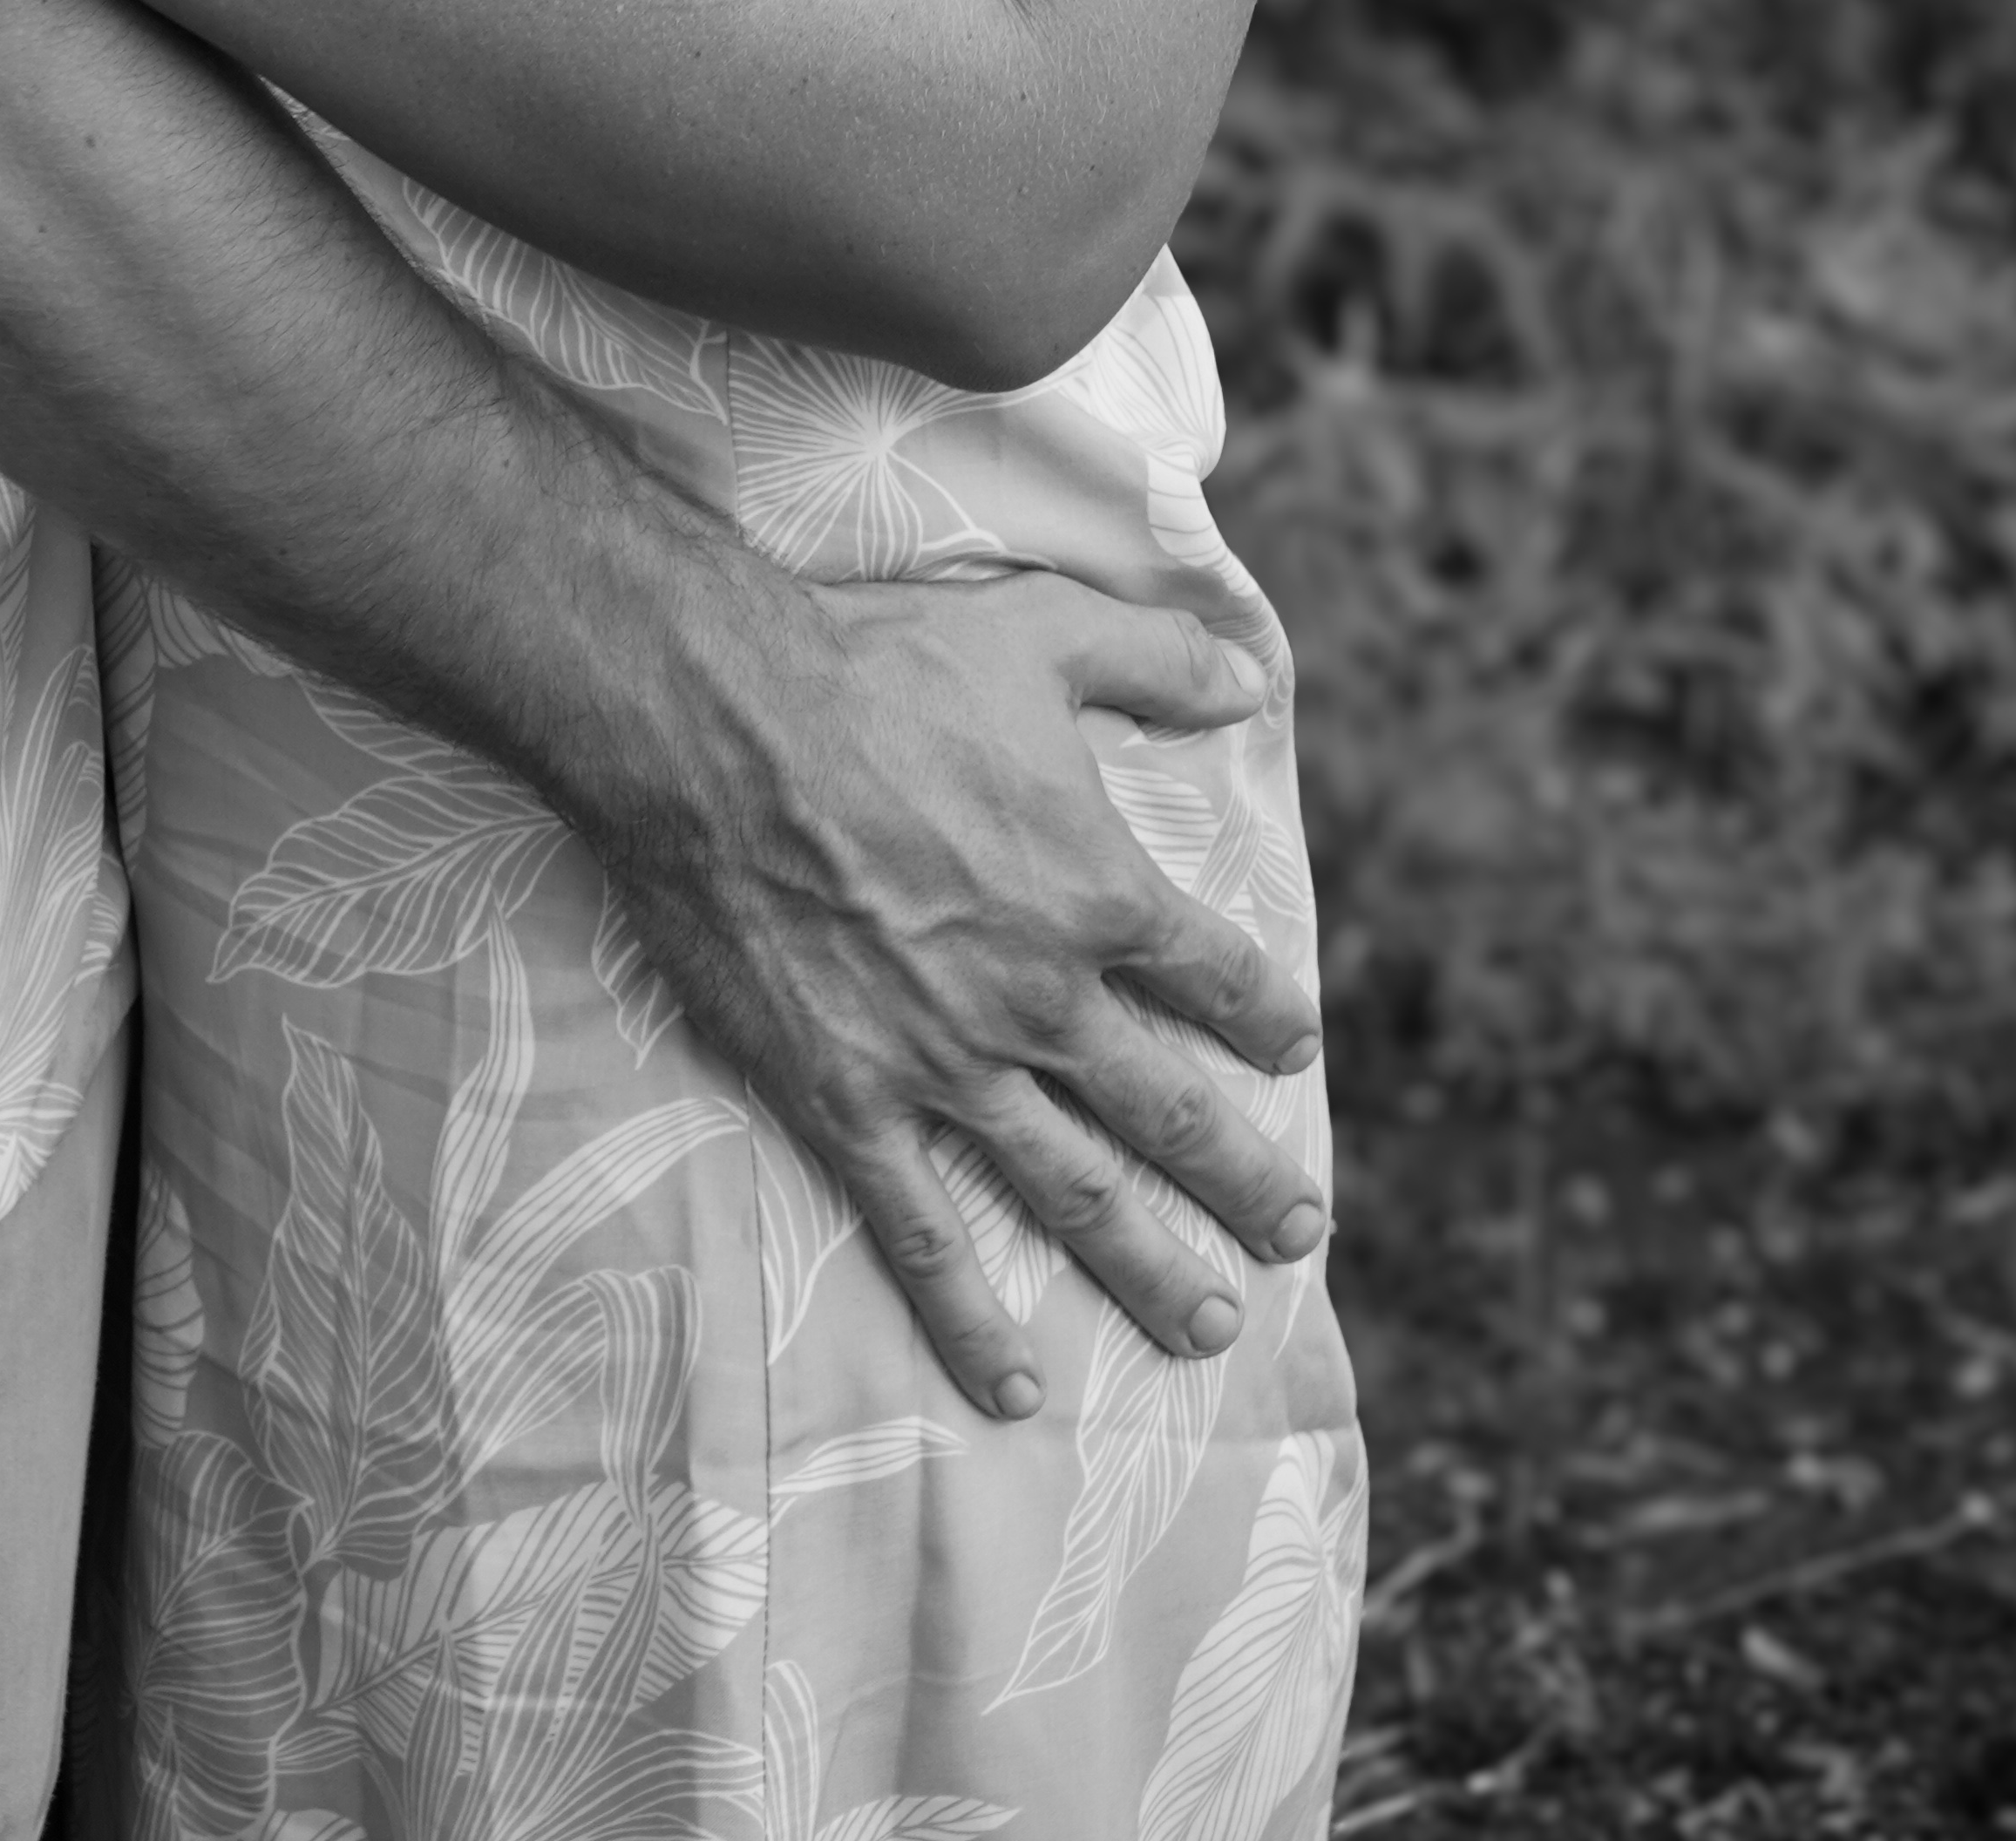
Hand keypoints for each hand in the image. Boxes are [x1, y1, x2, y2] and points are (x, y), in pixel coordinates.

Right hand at [592, 555, 1327, 1417]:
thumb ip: (1156, 658)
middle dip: (1243, 1176)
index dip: (1263, 1009)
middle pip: (1170, 1109)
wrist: (715, 723)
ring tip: (1210, 1328)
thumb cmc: (876, 663)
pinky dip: (970, 1316)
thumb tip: (1250, 677)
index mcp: (1097, 891)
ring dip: (1149, 1265)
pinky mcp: (848, 1100)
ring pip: (1074, 1191)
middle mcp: (1040, 998)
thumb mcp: (1040, 629)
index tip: (1291, 1041)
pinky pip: (921, 1232)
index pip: (1213, 972)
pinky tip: (1013, 1386)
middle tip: (1299, 1232)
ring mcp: (946, 1063)